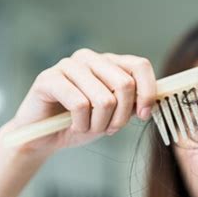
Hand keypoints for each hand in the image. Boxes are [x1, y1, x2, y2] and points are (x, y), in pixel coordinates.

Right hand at [7, 48, 156, 153]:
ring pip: (104, 99)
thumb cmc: (83, 124)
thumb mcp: (115, 116)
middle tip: (110, 128)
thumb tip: (152, 101)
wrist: (45, 138)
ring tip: (89, 128)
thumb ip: (133, 105)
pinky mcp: (48, 78)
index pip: (140, 65)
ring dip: (100, 124)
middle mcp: (90, 58)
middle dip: (121, 116)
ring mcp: (68, 65)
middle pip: (125, 84)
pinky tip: (74, 126)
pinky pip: (80, 105)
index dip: (147, 92)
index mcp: (109, 62)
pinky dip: (82, 124)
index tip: (143, 115)